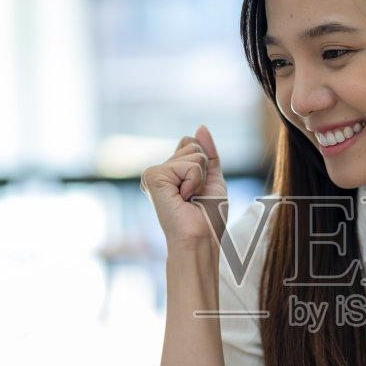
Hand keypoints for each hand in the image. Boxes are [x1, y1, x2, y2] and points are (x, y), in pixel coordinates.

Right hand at [140, 124, 228, 249]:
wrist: (200, 238)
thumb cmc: (207, 217)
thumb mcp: (213, 179)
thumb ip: (208, 153)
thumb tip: (201, 127)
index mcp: (171, 172)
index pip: (191, 144)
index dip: (204, 163)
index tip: (199, 189)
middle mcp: (160, 172)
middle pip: (192, 145)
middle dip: (203, 170)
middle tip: (194, 195)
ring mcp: (154, 173)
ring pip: (192, 152)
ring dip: (199, 178)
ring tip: (189, 198)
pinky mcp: (152, 177)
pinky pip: (187, 164)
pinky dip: (194, 181)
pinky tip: (183, 198)